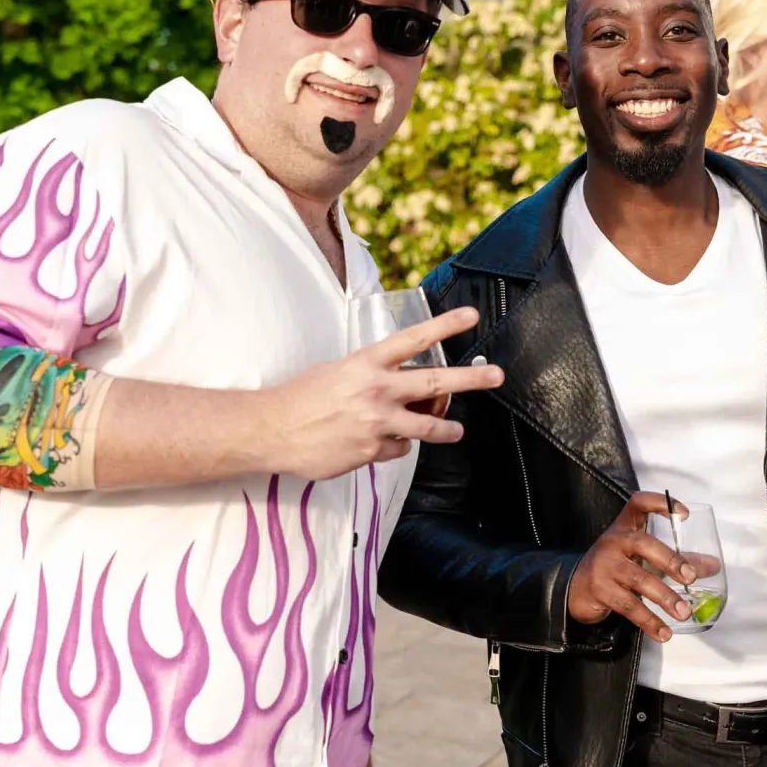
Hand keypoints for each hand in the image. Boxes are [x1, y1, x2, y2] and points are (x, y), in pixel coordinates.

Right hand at [260, 306, 504, 477]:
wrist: (270, 430)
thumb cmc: (301, 397)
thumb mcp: (336, 371)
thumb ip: (371, 374)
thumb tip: (399, 382)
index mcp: (366, 363)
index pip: (414, 338)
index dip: (445, 325)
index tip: (472, 316)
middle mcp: (377, 390)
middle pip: (435, 382)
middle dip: (471, 378)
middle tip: (496, 375)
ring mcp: (377, 422)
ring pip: (428, 426)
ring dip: (446, 428)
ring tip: (456, 430)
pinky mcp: (372, 451)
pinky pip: (399, 449)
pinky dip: (394, 446)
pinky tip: (379, 443)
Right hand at [567, 492, 698, 643]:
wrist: (574, 589)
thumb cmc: (615, 566)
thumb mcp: (640, 556)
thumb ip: (675, 559)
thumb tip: (713, 566)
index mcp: (625, 527)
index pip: (639, 503)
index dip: (660, 503)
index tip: (684, 513)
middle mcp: (614, 542)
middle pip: (644, 544)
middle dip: (670, 560)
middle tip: (690, 577)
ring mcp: (604, 566)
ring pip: (638, 579)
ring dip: (664, 597)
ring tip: (684, 612)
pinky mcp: (600, 591)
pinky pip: (629, 607)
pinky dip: (649, 621)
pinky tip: (664, 632)